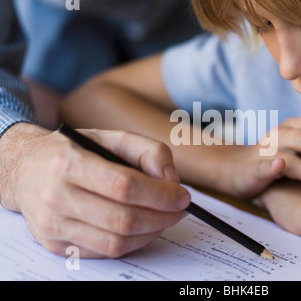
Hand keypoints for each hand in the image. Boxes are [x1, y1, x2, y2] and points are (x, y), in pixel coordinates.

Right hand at [0, 123, 190, 258]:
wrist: (27, 170)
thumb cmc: (75, 151)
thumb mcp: (112, 138)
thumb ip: (148, 151)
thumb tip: (171, 181)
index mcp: (69, 162)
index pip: (124, 186)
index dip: (160, 195)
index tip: (183, 197)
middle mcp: (56, 196)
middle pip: (123, 219)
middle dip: (162, 217)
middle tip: (180, 210)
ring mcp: (53, 225)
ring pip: (116, 242)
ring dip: (151, 233)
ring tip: (164, 218)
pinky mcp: (55, 245)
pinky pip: (104, 253)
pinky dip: (132, 243)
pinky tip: (142, 228)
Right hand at [224, 116, 300, 198]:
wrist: (236, 169)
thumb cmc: (273, 158)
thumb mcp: (299, 148)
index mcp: (289, 128)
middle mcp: (277, 136)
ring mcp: (264, 153)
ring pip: (288, 156)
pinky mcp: (253, 170)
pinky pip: (262, 167)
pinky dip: (271, 166)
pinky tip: (279, 166)